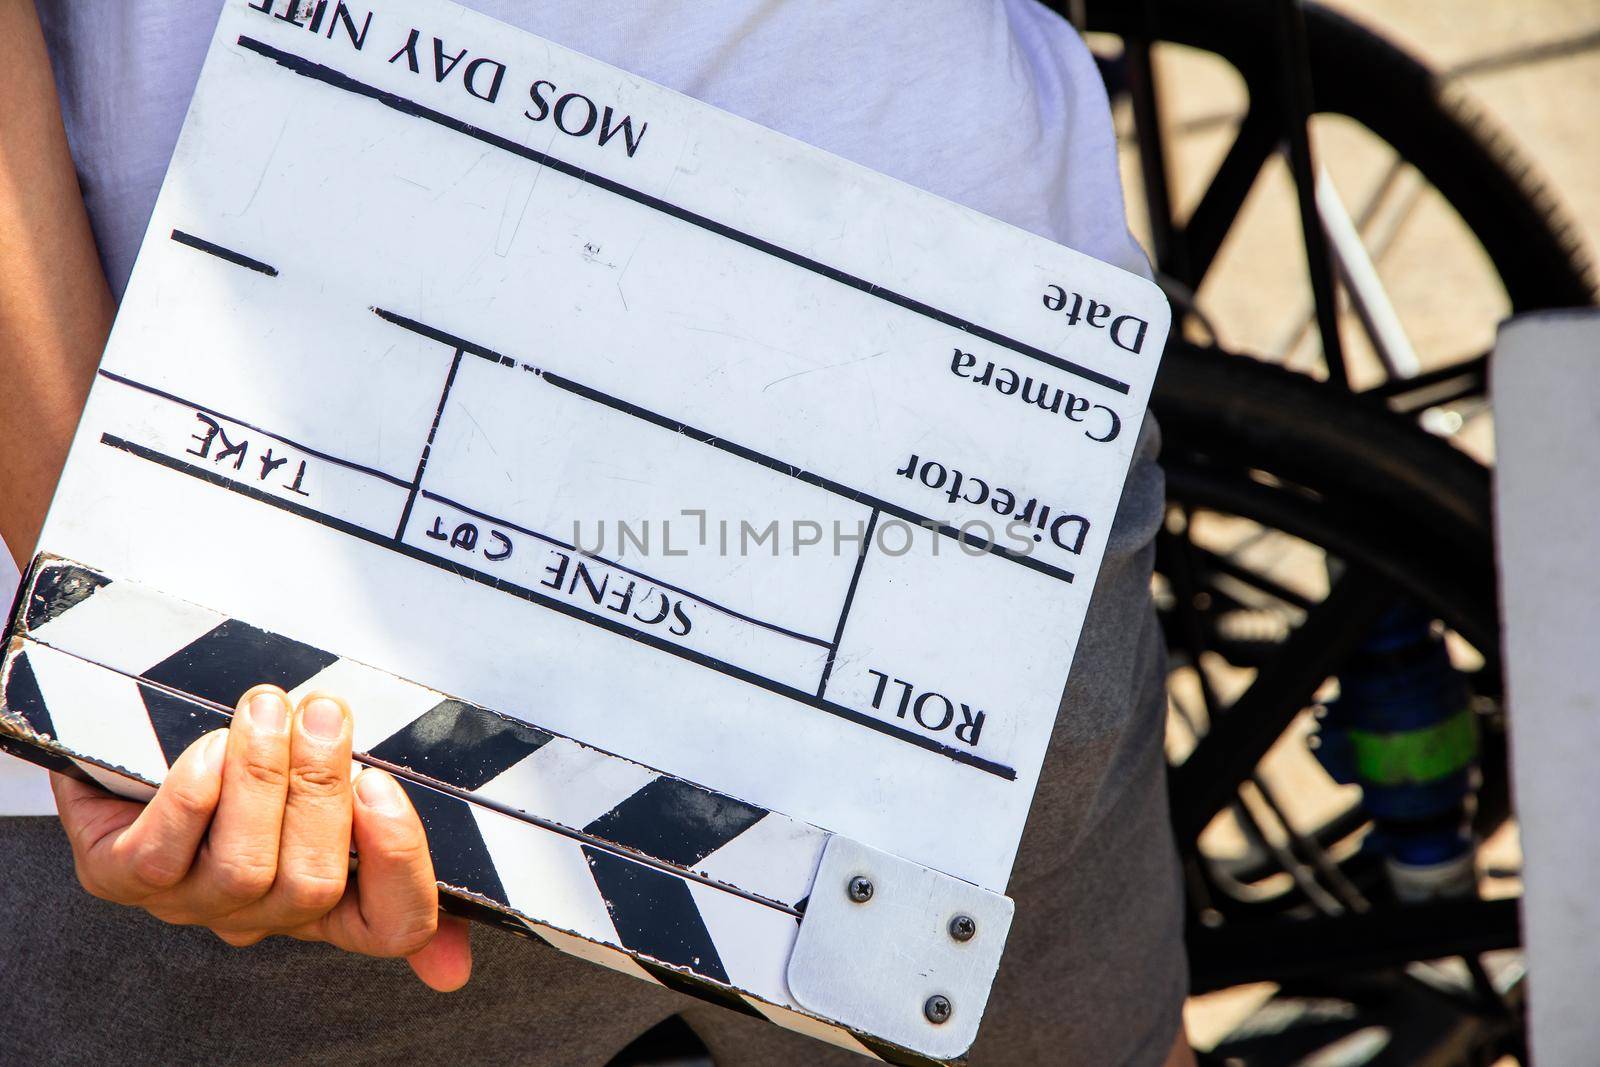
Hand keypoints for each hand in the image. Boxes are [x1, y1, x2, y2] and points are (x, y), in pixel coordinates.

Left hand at [51, 685, 471, 989]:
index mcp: (329, 899)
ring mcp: (190, 902)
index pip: (393, 927)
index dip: (397, 862)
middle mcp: (262, 915)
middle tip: (323, 712)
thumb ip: (395, 837)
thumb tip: (453, 971)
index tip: (382, 784)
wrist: (137, 740)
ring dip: (260, 777)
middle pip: (316, 884)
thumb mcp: (334, 786)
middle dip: (321, 788)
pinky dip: (194, 795)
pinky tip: (212, 745)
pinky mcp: (119, 877)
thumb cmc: (252, 763)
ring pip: (244, 868)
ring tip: (267, 709)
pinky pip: (164, 854)